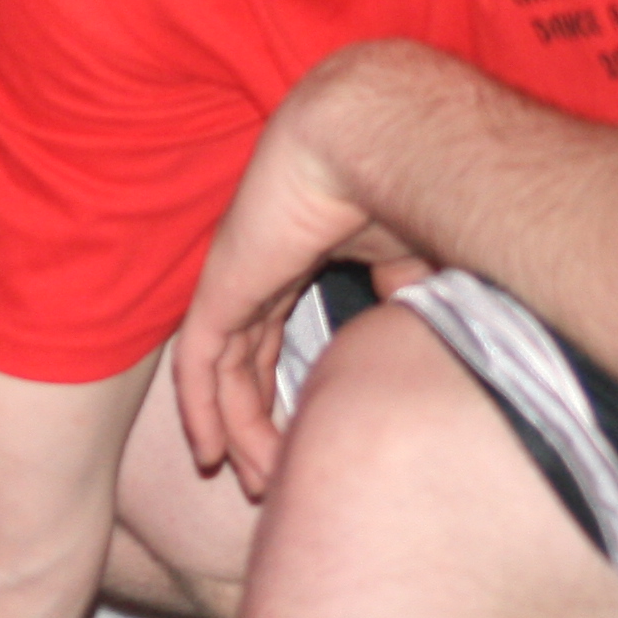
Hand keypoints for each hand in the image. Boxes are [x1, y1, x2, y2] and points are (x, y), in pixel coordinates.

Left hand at [170, 54, 415, 499]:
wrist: (382, 134)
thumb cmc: (413, 185)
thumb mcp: (419, 261)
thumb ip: (407, 301)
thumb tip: (410, 341)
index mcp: (304, 254)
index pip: (277, 332)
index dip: (285, 386)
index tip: (302, 437)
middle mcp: (262, 265)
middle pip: (246, 359)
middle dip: (255, 424)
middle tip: (270, 480)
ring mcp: (237, 273)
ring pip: (221, 370)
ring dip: (235, 431)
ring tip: (253, 483)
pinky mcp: (223, 282)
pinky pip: (199, 359)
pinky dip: (200, 407)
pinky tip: (209, 452)